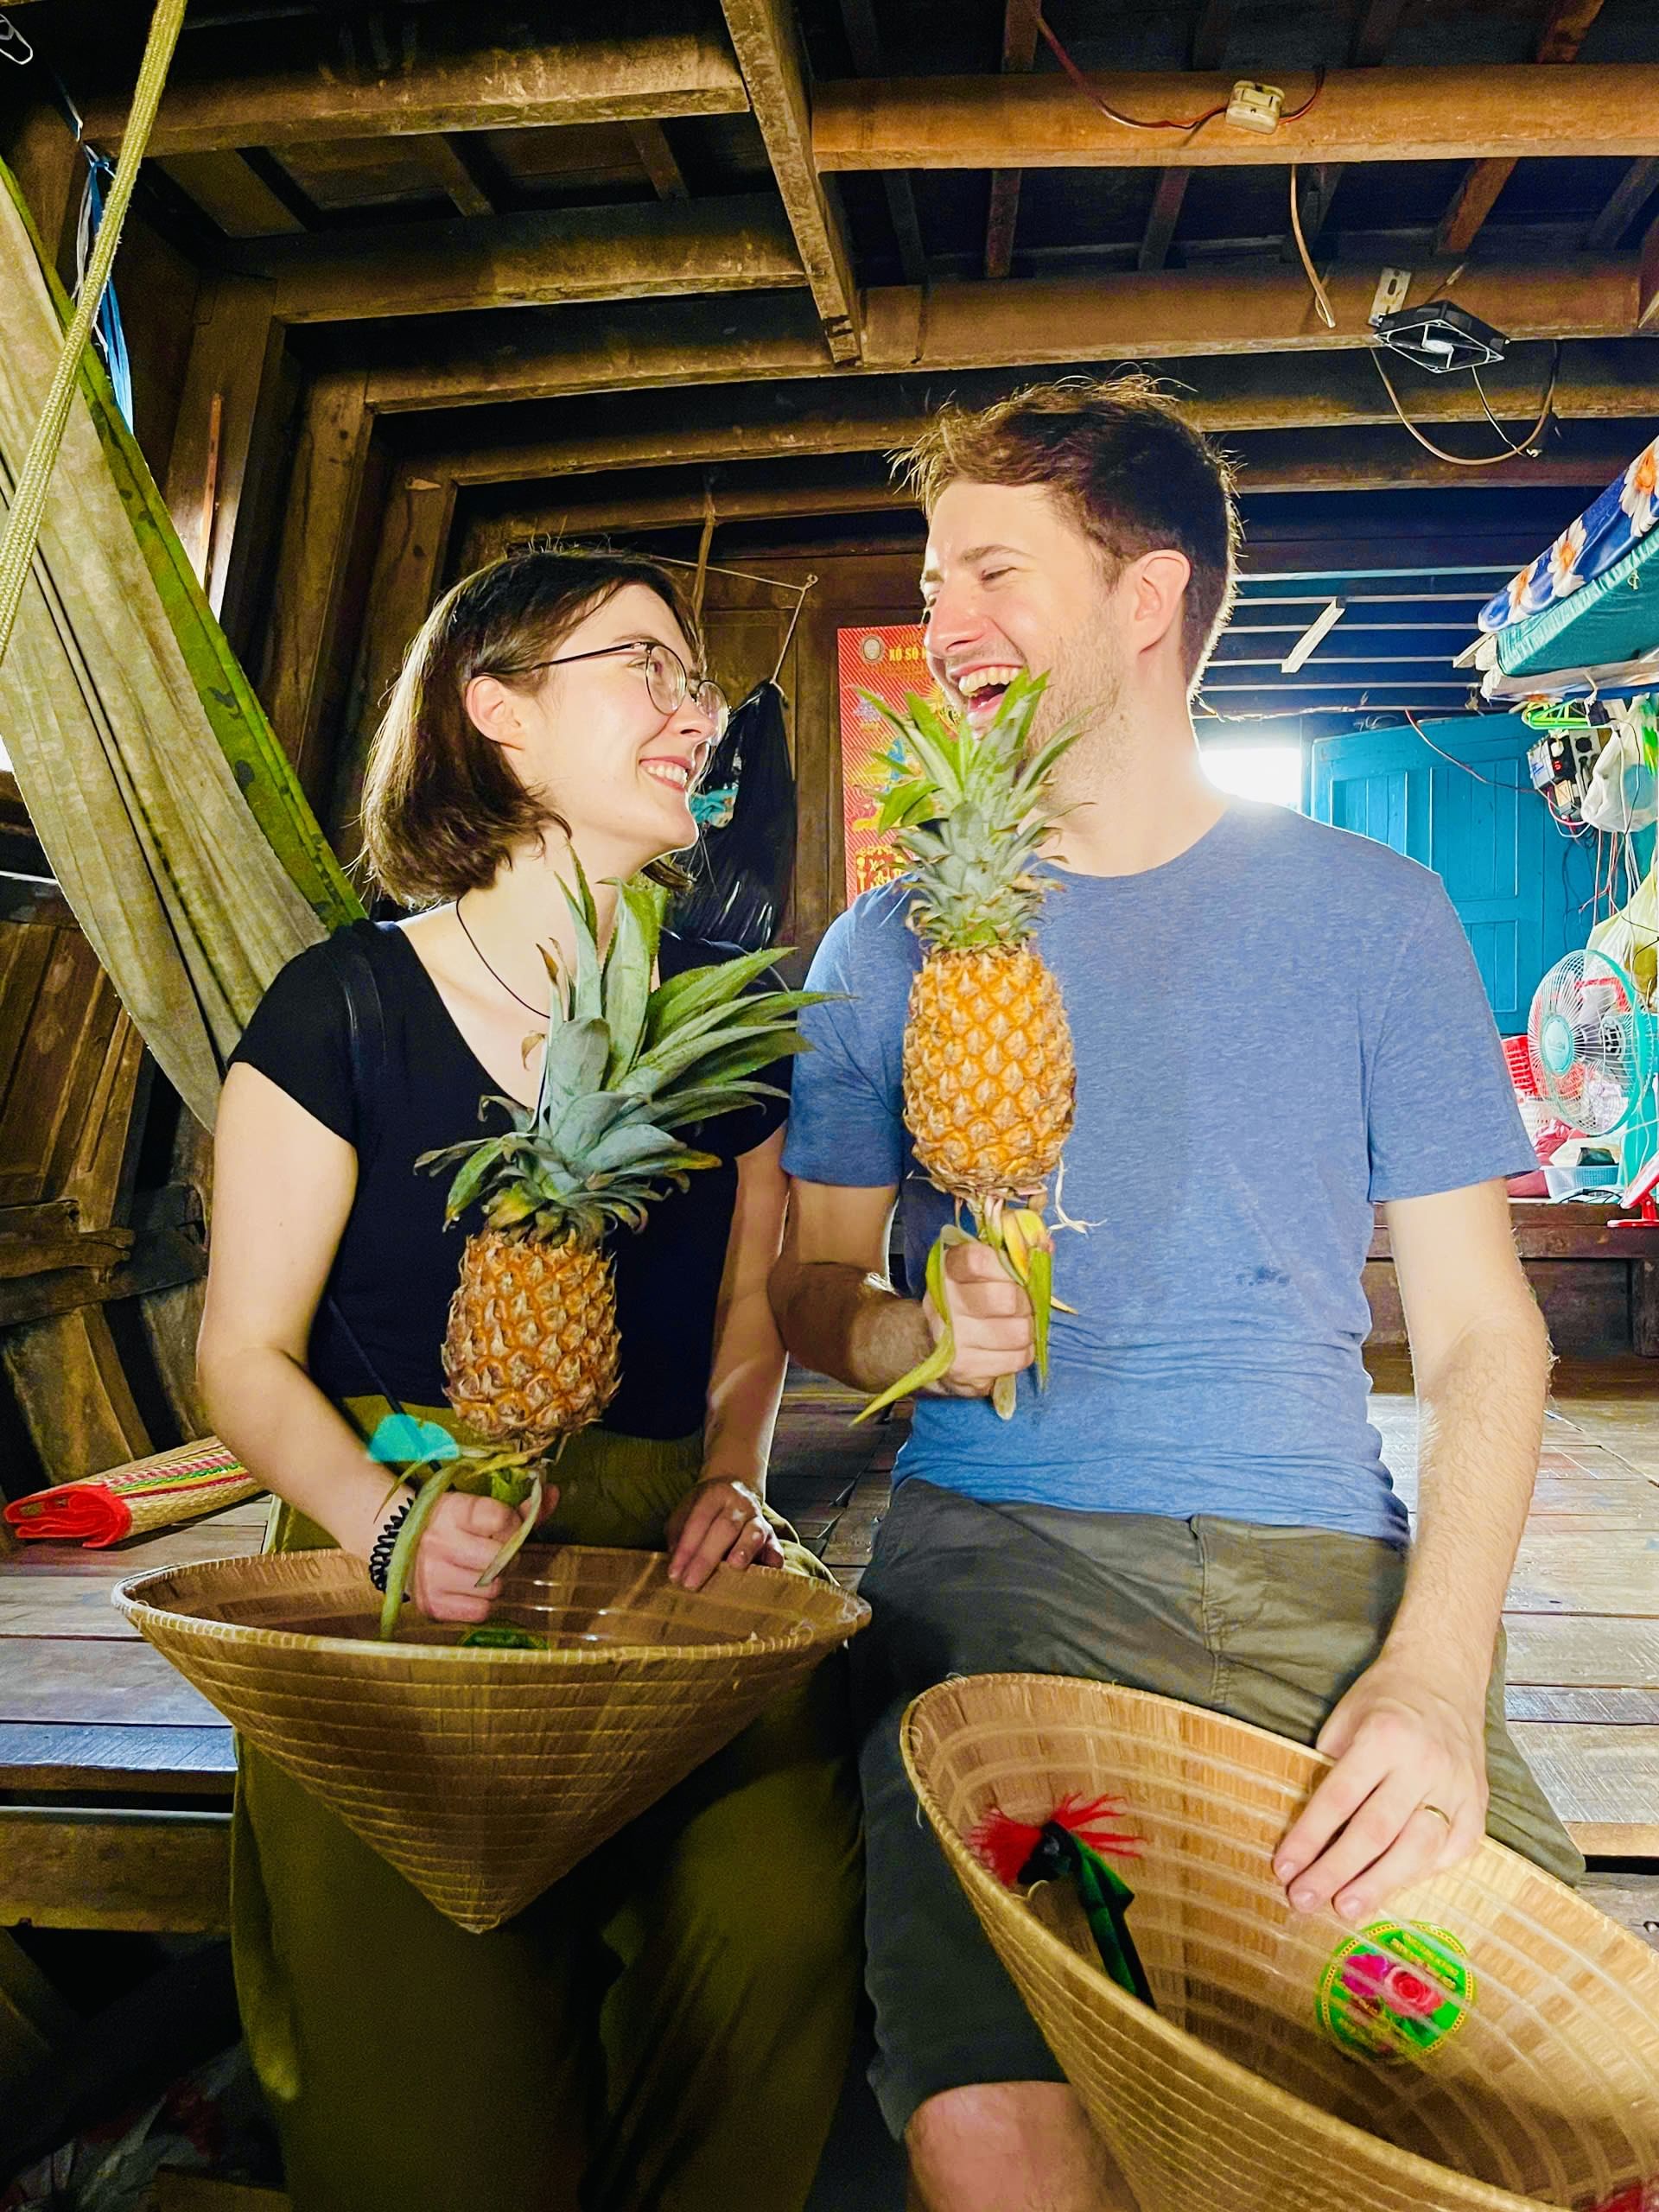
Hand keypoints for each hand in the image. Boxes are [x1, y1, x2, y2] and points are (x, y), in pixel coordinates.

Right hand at [409, 1488, 548, 1623]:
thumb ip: (519, 1505)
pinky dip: (482, 1602)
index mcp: (450, 1511)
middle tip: (495, 1551)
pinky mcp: (432, 1605)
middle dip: (507, 1556)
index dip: (513, 1523)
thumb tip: (553, 1493)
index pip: (500, 1518)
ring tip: (480, 1569)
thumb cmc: (448, 1522)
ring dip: (496, 1580)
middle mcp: (438, 1543)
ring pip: (494, 1588)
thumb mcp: (476, 1506)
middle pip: (501, 1559)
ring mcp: (432, 1577)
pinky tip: (470, 1587)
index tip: (506, 1524)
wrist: (395, 1544)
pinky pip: (481, 1611)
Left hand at [665, 1475, 783, 1591]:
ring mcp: (758, 1518)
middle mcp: (739, 1504)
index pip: (699, 1520)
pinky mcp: (772, 1534)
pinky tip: (769, 1568)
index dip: (686, 1548)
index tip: (674, 1574)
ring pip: (754, 1533)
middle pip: (725, 1528)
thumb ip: (677, 1534)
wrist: (735, 1489)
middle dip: (706, 1558)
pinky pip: (775, 1545)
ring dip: (745, 1550)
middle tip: (691, 1583)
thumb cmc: (704, 1509)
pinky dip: (773, 1557)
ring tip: (734, 1567)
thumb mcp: (685, 1511)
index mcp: (715, 1494)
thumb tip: (676, 1563)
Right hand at [922, 1236, 1033, 1398]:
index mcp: (948, 1269)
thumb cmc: (971, 1296)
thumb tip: (1047, 1245)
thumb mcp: (984, 1267)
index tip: (1013, 1274)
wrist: (934, 1342)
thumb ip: (1013, 1253)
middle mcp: (945, 1303)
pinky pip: (1018, 1358)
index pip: (979, 1260)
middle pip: (1008, 1299)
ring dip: (1026, 1328)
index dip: (1007, 1267)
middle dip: (1025, 1302)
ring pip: (1018, 1332)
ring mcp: (952, 1339)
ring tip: (1016, 1324)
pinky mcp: (966, 1368)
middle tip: (1021, 1304)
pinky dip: (1023, 1351)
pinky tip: (1011, 1346)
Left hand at [1272, 1657, 1487, 1924]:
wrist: (1444, 1674)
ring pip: (1416, 1850)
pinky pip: (1450, 1852)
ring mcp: (1457, 1788)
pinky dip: (1419, 1874)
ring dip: (1378, 1885)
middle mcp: (1424, 1764)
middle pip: (1375, 1832)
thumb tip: (1309, 1833)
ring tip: (1345, 1908)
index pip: (1339, 1798)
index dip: (1308, 1838)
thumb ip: (1331, 1768)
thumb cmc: (1384, 1697)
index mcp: (1384, 1736)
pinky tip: (1392, 1888)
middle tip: (1303, 1901)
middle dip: (1335, 1872)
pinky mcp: (1477, 1806)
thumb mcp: (1345, 1717)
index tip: (1283, 1868)